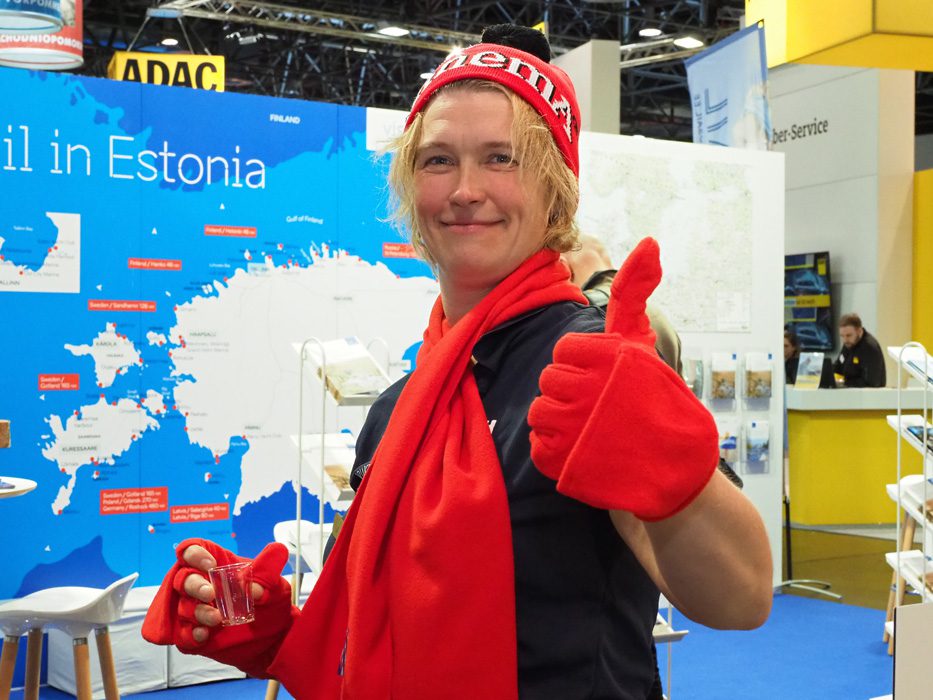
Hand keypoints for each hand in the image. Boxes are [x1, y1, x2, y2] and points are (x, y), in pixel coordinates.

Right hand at [142, 538, 296, 677]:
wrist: (274, 636)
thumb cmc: (271, 603)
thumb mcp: (275, 585)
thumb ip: (267, 576)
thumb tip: (256, 586)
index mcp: (218, 565)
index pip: (193, 551)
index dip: (195, 554)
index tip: (210, 564)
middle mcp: (202, 584)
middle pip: (183, 578)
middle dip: (194, 585)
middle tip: (210, 593)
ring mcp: (196, 609)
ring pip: (183, 606)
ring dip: (197, 611)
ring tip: (216, 618)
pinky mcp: (194, 633)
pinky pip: (182, 633)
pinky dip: (191, 633)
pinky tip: (203, 634)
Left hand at [528, 238, 718, 519]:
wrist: (676, 467)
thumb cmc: (655, 397)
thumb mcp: (641, 340)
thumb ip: (633, 290)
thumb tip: (649, 242)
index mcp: (605, 356)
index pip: (563, 352)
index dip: (579, 365)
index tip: (601, 378)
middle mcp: (589, 389)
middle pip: (549, 381)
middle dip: (570, 391)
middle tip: (599, 405)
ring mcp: (576, 428)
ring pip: (539, 413)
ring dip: (559, 421)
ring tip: (590, 427)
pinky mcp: (567, 463)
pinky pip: (538, 448)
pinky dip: (555, 451)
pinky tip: (582, 450)